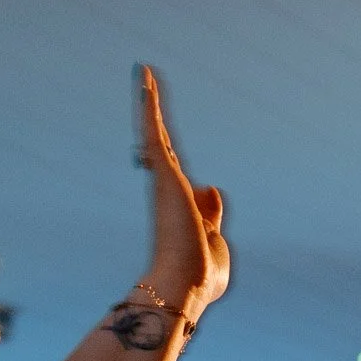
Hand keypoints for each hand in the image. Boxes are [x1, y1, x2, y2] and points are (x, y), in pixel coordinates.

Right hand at [136, 65, 227, 321]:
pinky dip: (150, 106)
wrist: (184, 285)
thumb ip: (212, 215)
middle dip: (155, 122)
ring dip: (149, 102)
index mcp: (184, 212)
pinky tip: (145, 77)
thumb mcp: (215, 243)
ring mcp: (166, 182)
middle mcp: (170, 193)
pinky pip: (154, 132)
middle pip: (163, 150)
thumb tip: (210, 187)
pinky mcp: (164, 174)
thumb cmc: (200, 276)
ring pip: (155, 135)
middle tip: (148, 93)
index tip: (164, 159)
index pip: (184, 182)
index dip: (180, 172)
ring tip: (146, 74)